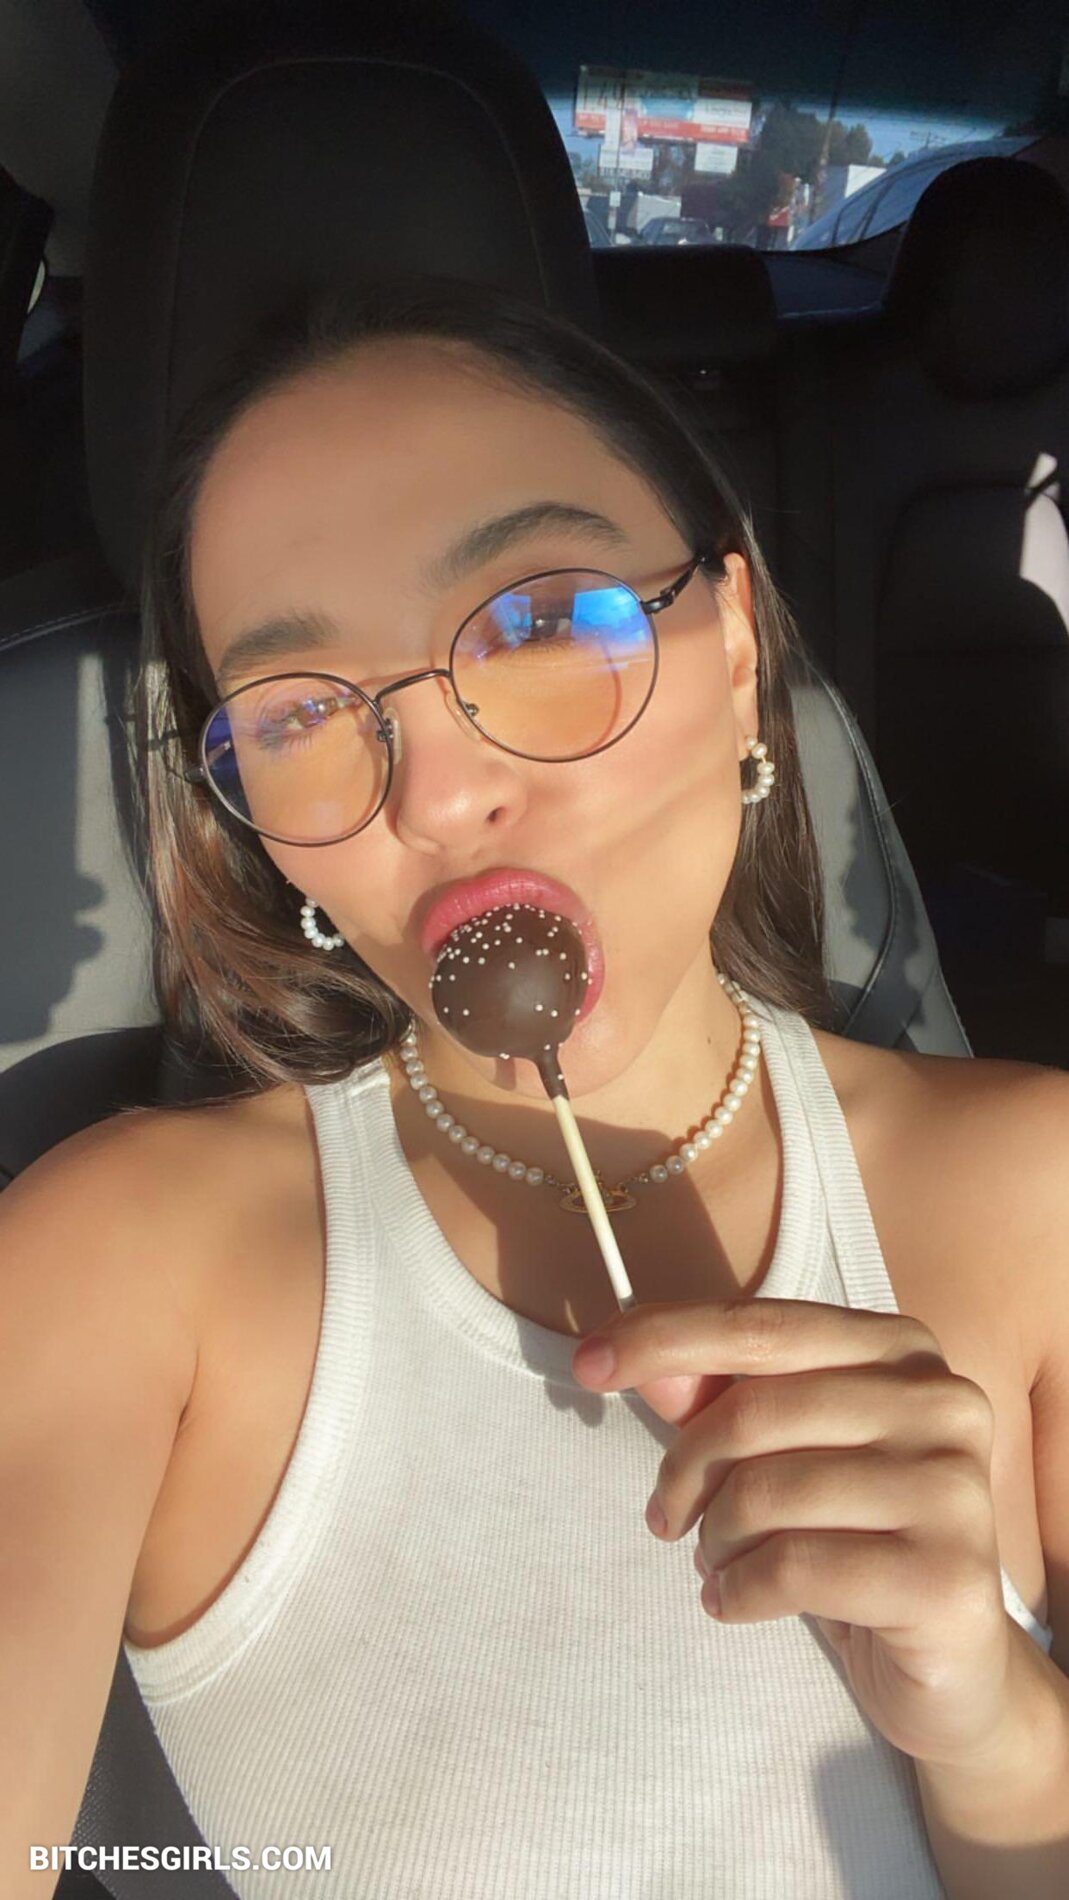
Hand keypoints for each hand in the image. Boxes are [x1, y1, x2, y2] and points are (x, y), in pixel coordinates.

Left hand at [572, 1297, 1017, 1770]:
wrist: (953, 1666)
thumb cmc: (853, 1538)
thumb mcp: (780, 1454)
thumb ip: (712, 1395)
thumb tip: (630, 1352)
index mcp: (902, 1349)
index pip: (761, 1324)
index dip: (666, 1337)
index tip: (587, 1363)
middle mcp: (941, 1403)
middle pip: (756, 1412)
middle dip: (686, 1470)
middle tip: (666, 1518)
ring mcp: (953, 1489)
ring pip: (770, 1493)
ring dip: (714, 1539)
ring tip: (717, 1563)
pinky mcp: (947, 1578)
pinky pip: (794, 1568)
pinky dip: (738, 1591)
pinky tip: (733, 1602)